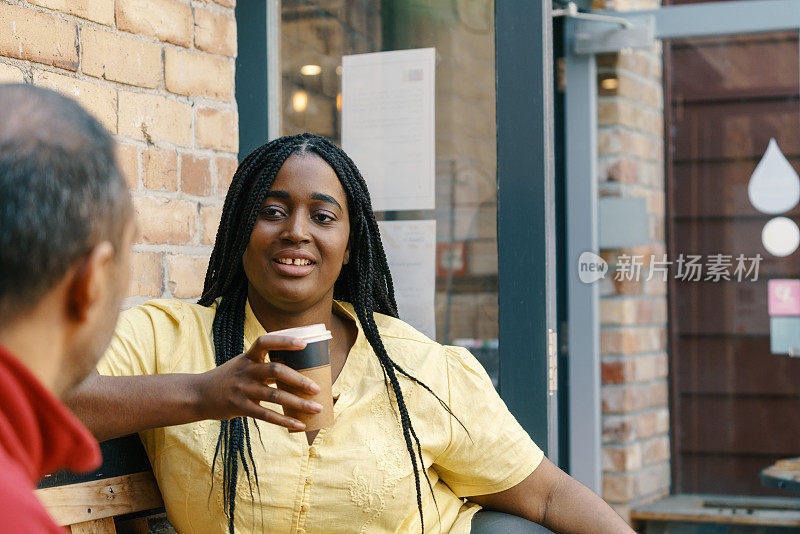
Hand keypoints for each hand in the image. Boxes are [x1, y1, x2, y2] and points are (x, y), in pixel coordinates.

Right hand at [193, 335, 321, 430]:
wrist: (197, 395)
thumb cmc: (227, 379)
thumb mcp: (242, 365)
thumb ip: (264, 366)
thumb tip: (297, 373)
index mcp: (248, 357)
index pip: (266, 342)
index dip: (285, 340)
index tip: (304, 343)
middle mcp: (246, 371)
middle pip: (276, 371)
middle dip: (299, 380)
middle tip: (317, 388)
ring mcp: (242, 389)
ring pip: (275, 396)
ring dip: (298, 403)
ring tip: (316, 408)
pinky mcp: (240, 407)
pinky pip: (266, 415)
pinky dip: (284, 421)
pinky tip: (299, 425)